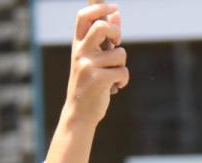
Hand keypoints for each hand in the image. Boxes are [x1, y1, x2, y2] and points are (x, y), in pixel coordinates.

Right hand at [62, 3, 127, 127]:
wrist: (79, 114)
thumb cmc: (89, 84)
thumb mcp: (94, 58)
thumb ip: (105, 36)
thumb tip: (116, 12)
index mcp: (78, 45)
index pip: (84, 16)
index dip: (98, 6)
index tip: (113, 6)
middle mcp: (80, 52)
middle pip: (102, 26)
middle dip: (115, 32)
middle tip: (116, 42)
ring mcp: (88, 66)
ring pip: (120, 54)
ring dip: (121, 66)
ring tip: (111, 77)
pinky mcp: (98, 80)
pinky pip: (123, 72)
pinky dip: (123, 81)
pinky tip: (114, 88)